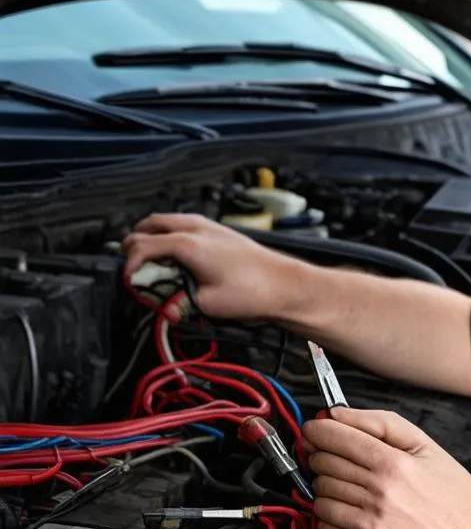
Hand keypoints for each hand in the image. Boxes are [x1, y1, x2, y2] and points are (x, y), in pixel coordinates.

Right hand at [121, 213, 308, 321]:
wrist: (286, 285)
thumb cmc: (254, 291)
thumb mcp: (206, 304)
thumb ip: (177, 302)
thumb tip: (163, 306)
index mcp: (187, 244)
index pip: (140, 246)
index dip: (128, 266)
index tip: (129, 283)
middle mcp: (195, 228)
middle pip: (147, 226)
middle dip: (134, 247)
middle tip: (133, 270)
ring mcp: (208, 225)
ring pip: (164, 222)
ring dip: (151, 239)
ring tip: (151, 264)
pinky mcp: (218, 230)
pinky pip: (182, 225)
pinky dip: (169, 237)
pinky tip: (175, 257)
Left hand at [303, 408, 470, 528]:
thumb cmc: (457, 503)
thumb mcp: (431, 451)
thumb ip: (384, 425)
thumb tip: (340, 415)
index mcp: (395, 465)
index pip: (336, 438)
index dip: (318, 430)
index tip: (315, 429)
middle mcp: (379, 496)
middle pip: (323, 464)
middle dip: (322, 456)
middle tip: (335, 457)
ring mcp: (370, 528)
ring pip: (319, 495)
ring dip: (327, 487)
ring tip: (349, 487)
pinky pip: (325, 527)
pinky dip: (330, 517)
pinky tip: (351, 512)